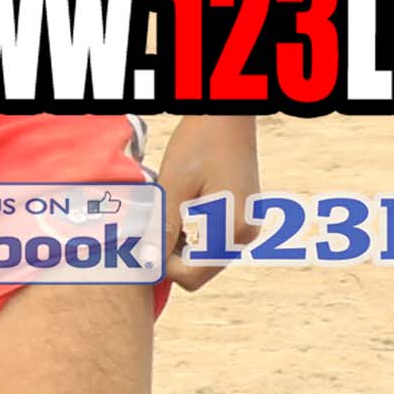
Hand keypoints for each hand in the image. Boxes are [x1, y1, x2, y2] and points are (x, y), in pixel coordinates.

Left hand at [155, 111, 258, 293]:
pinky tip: (181, 208)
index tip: (147, 237)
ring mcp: (246, 227)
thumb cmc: (201, 144)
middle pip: (198, 271)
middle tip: (153, 222)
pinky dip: (190, 234)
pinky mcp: (241, 218)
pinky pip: (210, 242)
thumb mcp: (174, 187)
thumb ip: (163, 230)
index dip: (162, 264)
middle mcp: (246, 235)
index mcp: (233, 231)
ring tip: (168, 210)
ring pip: (203, 258)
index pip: (191, 277)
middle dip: (170, 254)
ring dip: (178, 243)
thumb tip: (148, 264)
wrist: (228, 116)